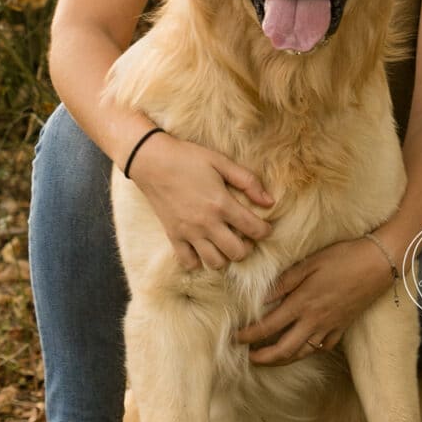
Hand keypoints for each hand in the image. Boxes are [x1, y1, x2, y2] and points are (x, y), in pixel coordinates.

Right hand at [129, 131, 273, 269]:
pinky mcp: (173, 236)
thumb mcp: (221, 162)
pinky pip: (189, 262)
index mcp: (221, 204)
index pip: (253, 229)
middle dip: (247, 247)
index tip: (265, 228)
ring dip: (225, 256)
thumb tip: (270, 202)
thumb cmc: (188, 158)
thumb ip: (248, 181)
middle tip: (245, 236)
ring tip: (225, 243)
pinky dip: (199, 260)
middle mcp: (206, 223)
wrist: (152, 161)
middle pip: (237, 253)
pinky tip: (204, 248)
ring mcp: (188, 233)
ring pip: (215, 263)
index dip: (265, 231)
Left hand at [235, 236, 394, 364]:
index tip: (235, 338)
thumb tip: (260, 298)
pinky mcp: (342, 327)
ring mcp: (330, 327)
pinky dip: (307, 352)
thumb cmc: (343, 257)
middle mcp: (315, 320)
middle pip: (283, 350)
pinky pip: (321, 347)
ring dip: (282, 360)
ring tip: (270, 359)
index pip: (268, 327)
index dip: (249, 336)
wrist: (379, 263)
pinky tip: (301, 348)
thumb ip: (284, 282)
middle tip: (248, 359)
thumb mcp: (310, 263)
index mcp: (303, 303)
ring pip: (302, 353)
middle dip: (263, 358)